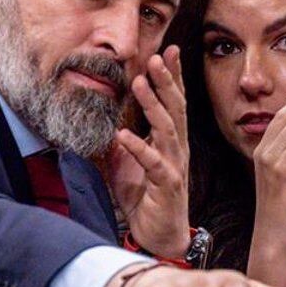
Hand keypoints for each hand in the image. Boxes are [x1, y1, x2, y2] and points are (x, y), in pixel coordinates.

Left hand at [105, 45, 189, 259]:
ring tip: (140, 82)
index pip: (174, 102)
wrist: (158, 236)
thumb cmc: (145, 198)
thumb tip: (108, 118)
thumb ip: (122, 139)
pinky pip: (153, 163)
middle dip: (167, 81)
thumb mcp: (127, 162)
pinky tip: (123, 135)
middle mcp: (177, 149)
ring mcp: (174, 166)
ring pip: (168, 129)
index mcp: (169, 141)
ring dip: (153, 104)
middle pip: (176, 108)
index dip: (172, 77)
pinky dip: (138, 148)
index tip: (168, 50)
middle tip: (157, 56)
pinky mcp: (167, 185)